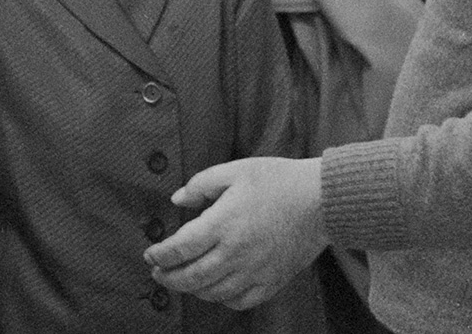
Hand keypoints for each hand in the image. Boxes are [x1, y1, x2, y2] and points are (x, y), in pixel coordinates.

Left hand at [143, 157, 327, 311]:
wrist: (321, 201)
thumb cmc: (278, 181)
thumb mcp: (236, 170)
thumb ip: (201, 184)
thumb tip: (177, 199)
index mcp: (223, 224)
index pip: (180, 248)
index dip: (159, 255)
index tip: (150, 255)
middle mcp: (235, 253)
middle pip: (191, 277)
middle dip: (168, 277)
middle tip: (158, 273)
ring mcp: (254, 271)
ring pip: (212, 292)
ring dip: (192, 289)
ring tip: (183, 279)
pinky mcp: (271, 282)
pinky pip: (239, 301)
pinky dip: (221, 299)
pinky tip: (216, 289)